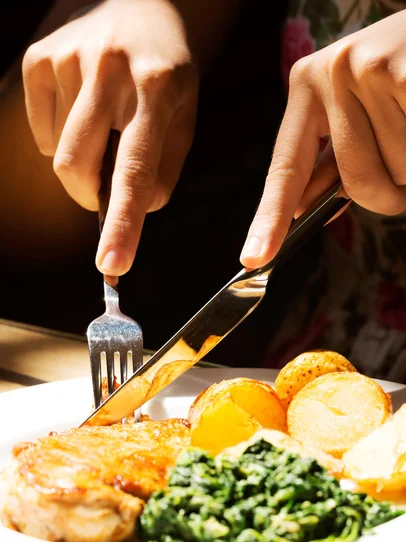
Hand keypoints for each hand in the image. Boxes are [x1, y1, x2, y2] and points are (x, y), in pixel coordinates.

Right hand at [23, 0, 197, 274]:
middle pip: (76, 167)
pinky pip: (41, 131)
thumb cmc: (167, 72)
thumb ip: (163, 169)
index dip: (123, 224)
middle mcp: (108, 69)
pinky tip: (84, 109)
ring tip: (106, 123)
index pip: (135, 171)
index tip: (112, 266)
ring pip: (59, 153)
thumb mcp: (184, 116)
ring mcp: (68, 58)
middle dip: (88, 194)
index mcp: (157, 88)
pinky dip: (62, 136)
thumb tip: (135, 210)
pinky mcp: (38, 56)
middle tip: (104, 188)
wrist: (141, 5)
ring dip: (82, 158)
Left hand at [241, 11, 405, 268]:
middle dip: (387, 194)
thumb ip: (331, 159)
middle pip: (357, 182)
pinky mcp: (405, 73)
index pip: (285, 169)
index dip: (270, 219)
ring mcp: (368, 70)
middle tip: (401, 174)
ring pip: (396, 172)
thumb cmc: (398, 73)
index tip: (253, 258)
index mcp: (306, 88)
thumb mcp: (354, 109)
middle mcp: (331, 75)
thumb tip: (303, 209)